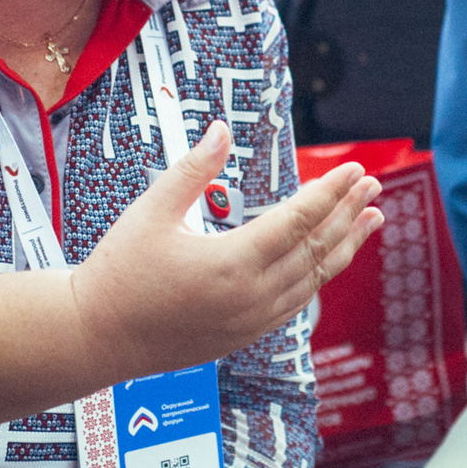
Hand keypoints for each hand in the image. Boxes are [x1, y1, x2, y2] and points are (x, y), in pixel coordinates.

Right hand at [73, 123, 381, 372]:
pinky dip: (319, 276)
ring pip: (314, 279)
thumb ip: (193, 170)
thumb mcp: (151, 210)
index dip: (331, 191)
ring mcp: (251, 320)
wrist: (95, 337)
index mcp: (231, 262)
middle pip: (317, 248)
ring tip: (370, 219)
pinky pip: (297, 303)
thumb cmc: (118, 271)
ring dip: (345, 245)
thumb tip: (222, 130)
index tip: (355, 169)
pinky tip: (328, 259)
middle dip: (348, 213)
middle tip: (371, 184)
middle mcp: (251, 296)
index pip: (299, 220)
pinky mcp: (244, 336)